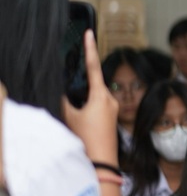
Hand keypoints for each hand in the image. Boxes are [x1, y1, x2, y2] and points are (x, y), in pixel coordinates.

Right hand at [63, 30, 118, 164]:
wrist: (102, 161)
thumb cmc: (86, 139)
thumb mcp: (70, 117)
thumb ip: (66, 100)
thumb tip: (65, 92)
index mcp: (100, 96)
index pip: (93, 67)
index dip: (90, 49)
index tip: (89, 34)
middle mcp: (110, 99)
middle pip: (93, 83)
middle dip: (82, 85)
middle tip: (74, 99)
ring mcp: (113, 108)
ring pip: (95, 95)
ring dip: (85, 98)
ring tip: (79, 117)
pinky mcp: (113, 116)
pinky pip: (99, 104)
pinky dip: (89, 105)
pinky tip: (83, 117)